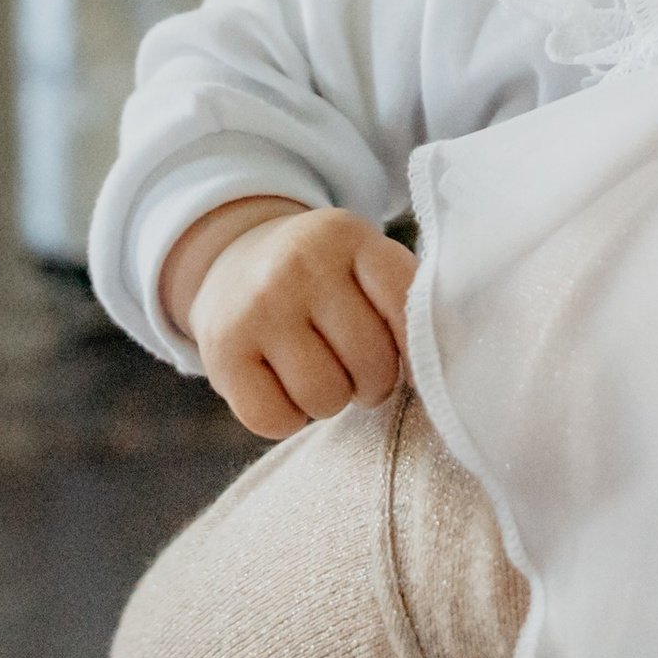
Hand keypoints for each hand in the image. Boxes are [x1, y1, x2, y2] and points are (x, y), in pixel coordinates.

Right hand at [169, 200, 418, 438]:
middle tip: (360, 372)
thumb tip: (434, 371)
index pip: (405, 299)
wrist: (234, 262)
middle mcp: (301, 266)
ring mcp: (258, 308)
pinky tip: (284, 389)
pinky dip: (288, 419)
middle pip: (370, 360)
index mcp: (347, 236)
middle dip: (374, 382)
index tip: (414, 364)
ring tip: (323, 375)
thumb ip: (400, 297)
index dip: (417, 347)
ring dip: (332, 401)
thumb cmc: (322, 276)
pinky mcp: (222, 353)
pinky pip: (276, 421)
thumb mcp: (360, 258)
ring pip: (325, 397)